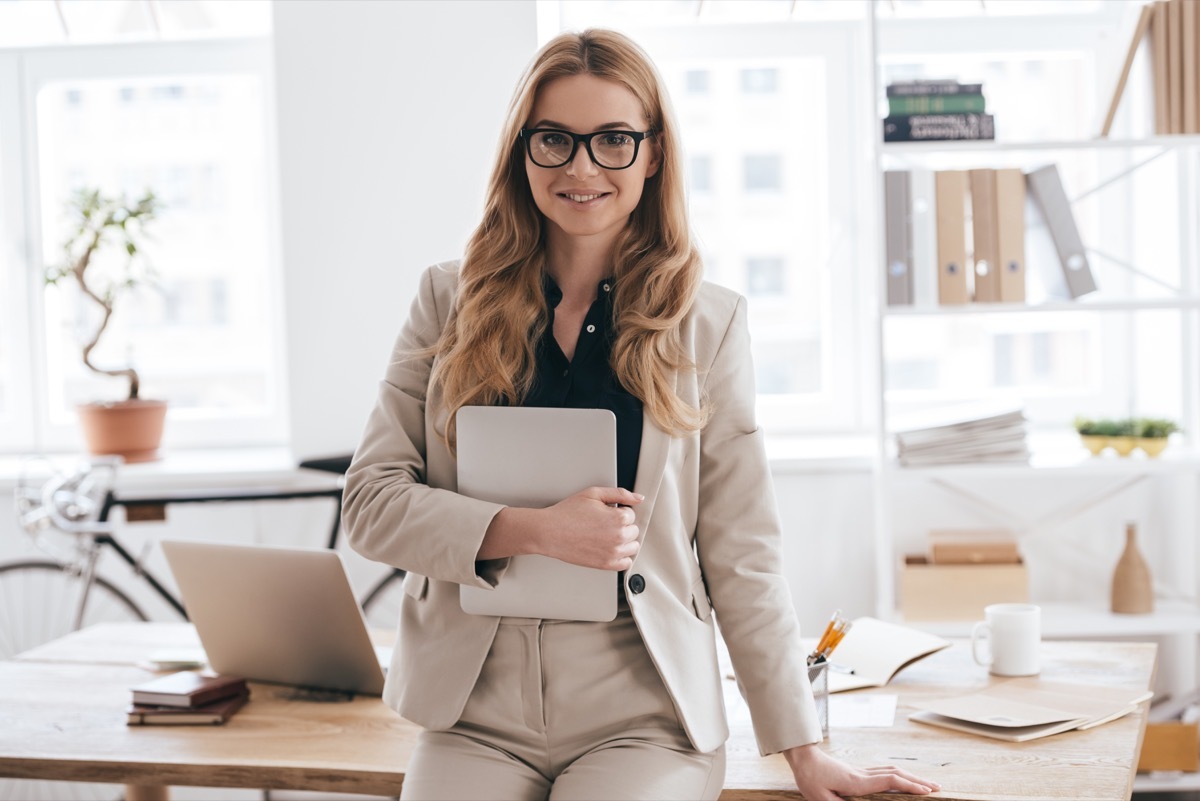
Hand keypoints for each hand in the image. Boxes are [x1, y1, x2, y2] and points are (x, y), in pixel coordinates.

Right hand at [536, 487, 642, 570]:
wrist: (549, 531)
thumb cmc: (568, 512)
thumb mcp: (593, 494)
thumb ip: (620, 494)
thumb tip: (639, 498)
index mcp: (618, 517)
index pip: (631, 514)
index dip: (618, 511)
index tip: (605, 513)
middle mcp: (619, 536)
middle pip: (634, 531)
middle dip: (622, 526)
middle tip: (604, 524)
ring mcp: (613, 552)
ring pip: (633, 547)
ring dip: (624, 541)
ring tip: (606, 535)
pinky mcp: (606, 564)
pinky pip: (626, 563)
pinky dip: (621, 557)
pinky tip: (609, 549)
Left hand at [783, 744, 939, 799]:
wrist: (803, 758)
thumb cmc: (810, 779)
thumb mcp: (819, 798)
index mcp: (857, 782)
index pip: (889, 781)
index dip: (908, 785)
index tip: (926, 790)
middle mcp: (863, 774)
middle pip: (896, 774)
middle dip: (918, 780)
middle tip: (937, 788)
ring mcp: (862, 771)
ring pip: (892, 770)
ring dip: (911, 776)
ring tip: (927, 784)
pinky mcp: (859, 771)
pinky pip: (884, 772)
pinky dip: (900, 775)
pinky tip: (904, 779)